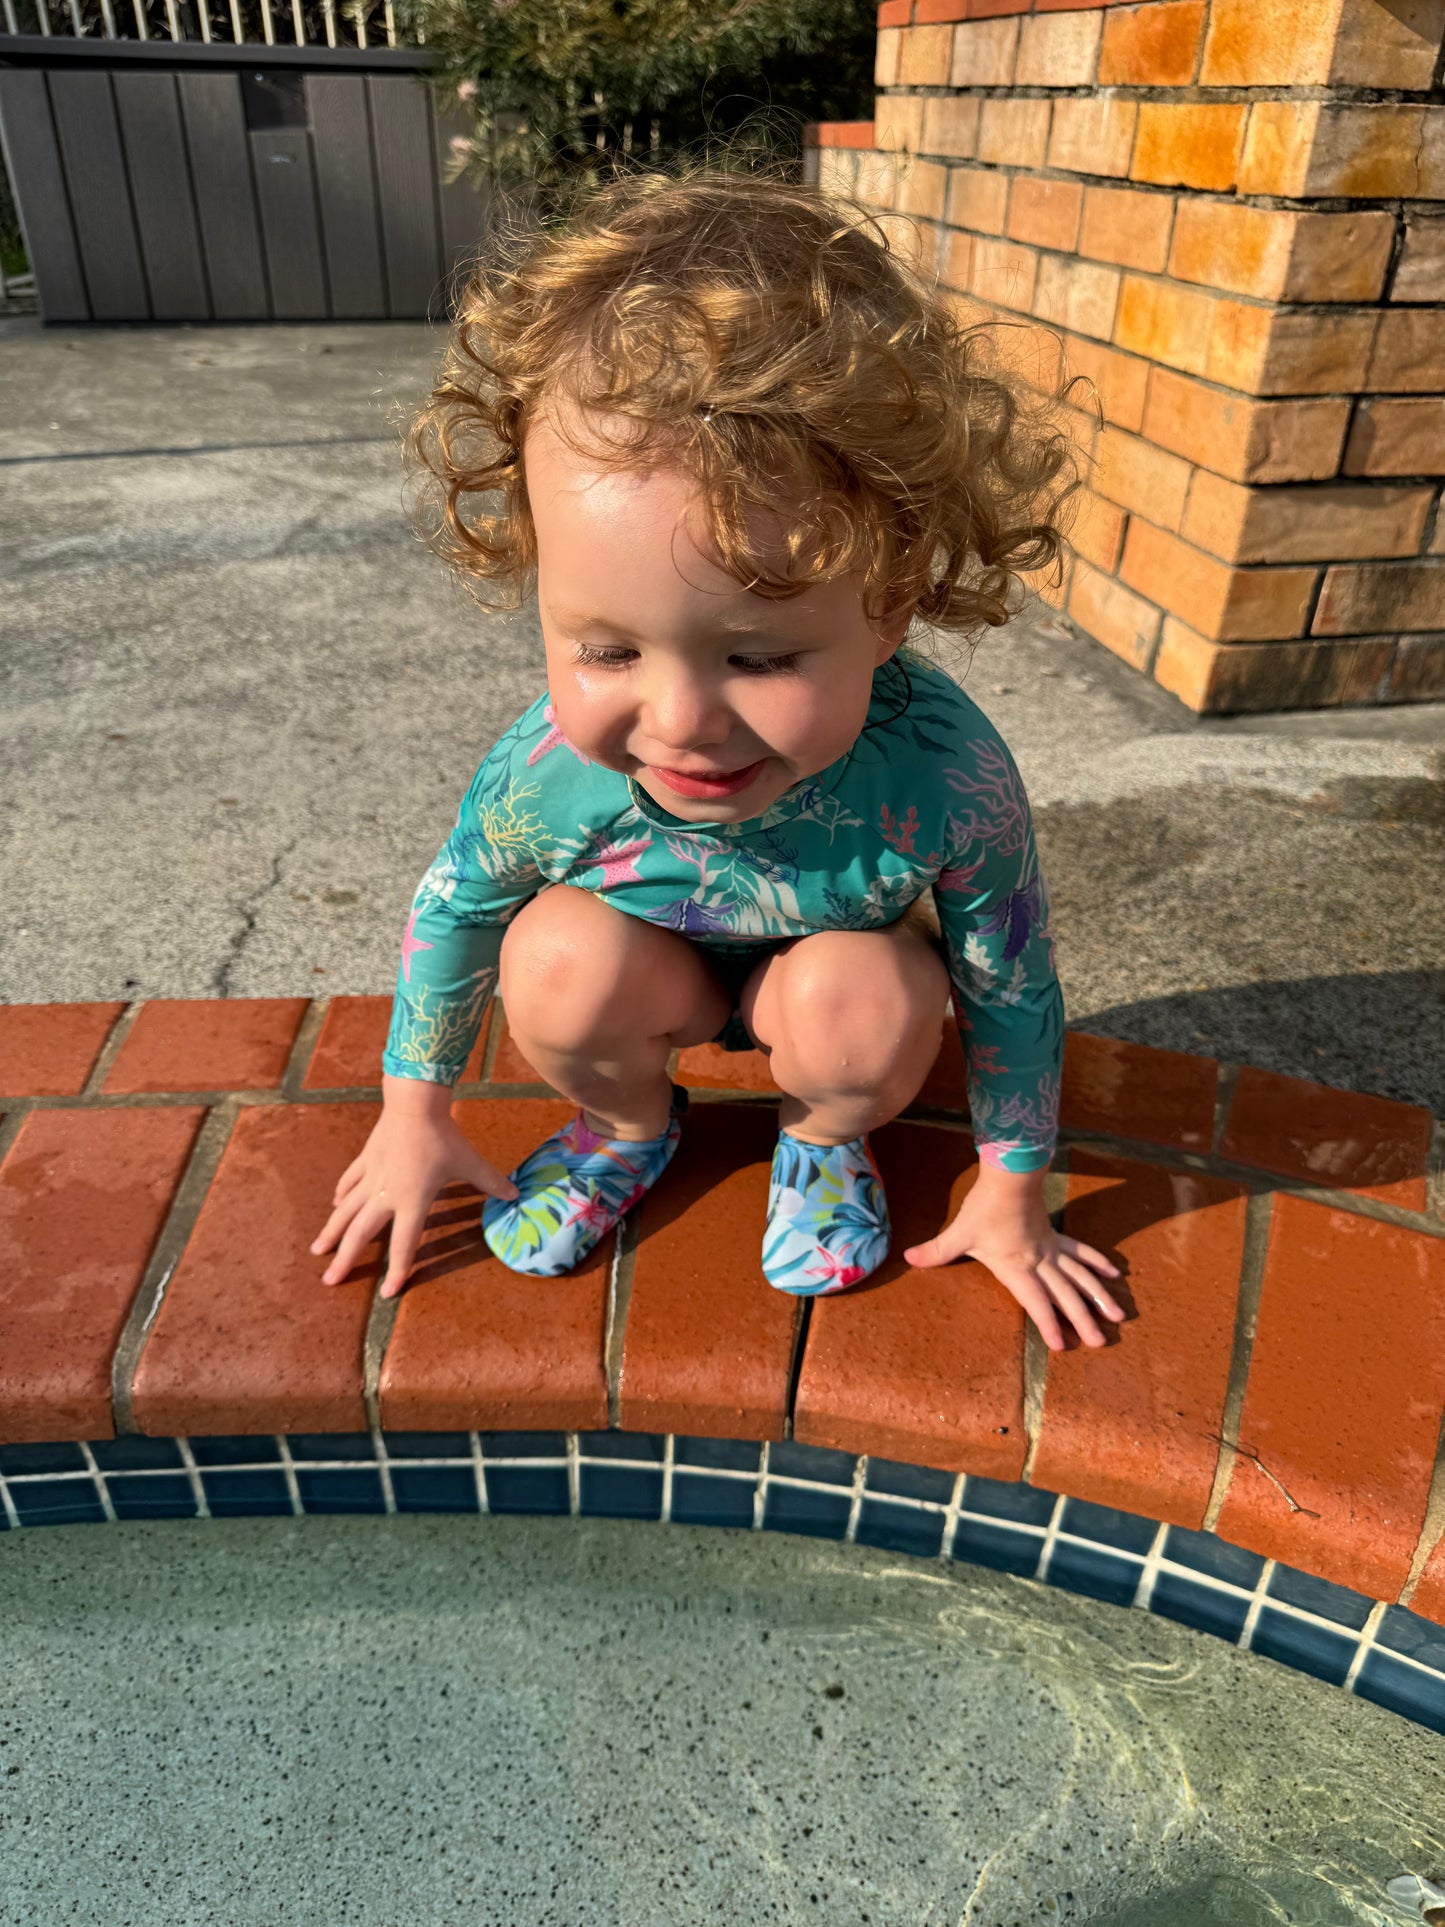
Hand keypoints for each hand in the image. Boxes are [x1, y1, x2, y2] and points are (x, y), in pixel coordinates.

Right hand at [310, 1075, 518, 1298]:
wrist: (414, 1104)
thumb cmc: (443, 1136)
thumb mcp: (470, 1162)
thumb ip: (490, 1182)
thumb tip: (515, 1195)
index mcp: (411, 1202)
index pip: (403, 1244)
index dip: (398, 1269)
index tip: (386, 1293)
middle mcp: (385, 1195)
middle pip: (360, 1233)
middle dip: (345, 1259)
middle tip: (329, 1281)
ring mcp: (371, 1177)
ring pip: (346, 1210)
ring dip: (331, 1231)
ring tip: (317, 1250)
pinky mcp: (366, 1159)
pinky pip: (350, 1181)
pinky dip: (342, 1194)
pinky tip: (335, 1205)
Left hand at [904, 1163, 1123, 1350]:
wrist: (1010, 1176)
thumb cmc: (984, 1207)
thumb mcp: (958, 1233)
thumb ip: (936, 1251)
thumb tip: (907, 1258)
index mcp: (1016, 1268)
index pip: (1035, 1302)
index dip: (1047, 1325)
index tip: (1061, 1346)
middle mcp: (1039, 1263)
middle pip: (1065, 1295)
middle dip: (1082, 1320)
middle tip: (1101, 1342)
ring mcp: (1050, 1249)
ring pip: (1080, 1277)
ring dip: (1099, 1297)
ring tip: (1119, 1316)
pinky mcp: (1054, 1235)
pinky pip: (1080, 1252)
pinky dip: (1097, 1262)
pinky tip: (1114, 1273)